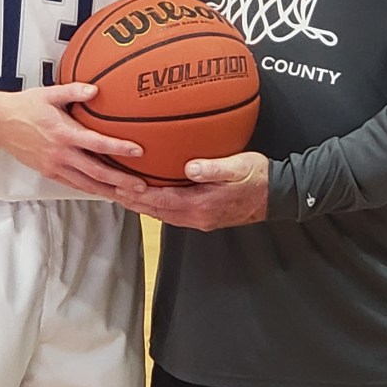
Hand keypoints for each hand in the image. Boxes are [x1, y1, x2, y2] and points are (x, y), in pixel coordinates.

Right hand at [0, 83, 150, 197]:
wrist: (0, 124)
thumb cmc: (26, 106)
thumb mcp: (50, 94)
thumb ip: (74, 91)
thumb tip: (95, 89)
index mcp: (64, 133)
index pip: (97, 143)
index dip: (119, 148)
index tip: (138, 151)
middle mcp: (61, 154)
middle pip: (96, 171)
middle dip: (121, 180)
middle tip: (142, 186)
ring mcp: (55, 167)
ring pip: (87, 183)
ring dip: (109, 190)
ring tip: (129, 194)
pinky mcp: (50, 173)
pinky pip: (74, 184)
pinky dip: (91, 189)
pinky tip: (104, 191)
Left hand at [116, 151, 269, 230]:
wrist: (277, 194)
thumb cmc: (258, 177)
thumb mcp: (238, 167)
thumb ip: (213, 168)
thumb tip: (191, 167)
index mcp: (201, 206)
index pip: (161, 202)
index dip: (139, 195)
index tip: (119, 185)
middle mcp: (197, 217)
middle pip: (156, 211)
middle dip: (132, 201)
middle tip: (110, 188)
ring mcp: (200, 219)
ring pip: (162, 213)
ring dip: (142, 203)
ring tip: (122, 191)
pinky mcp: (204, 215)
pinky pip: (172, 210)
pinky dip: (156, 202)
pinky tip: (150, 192)